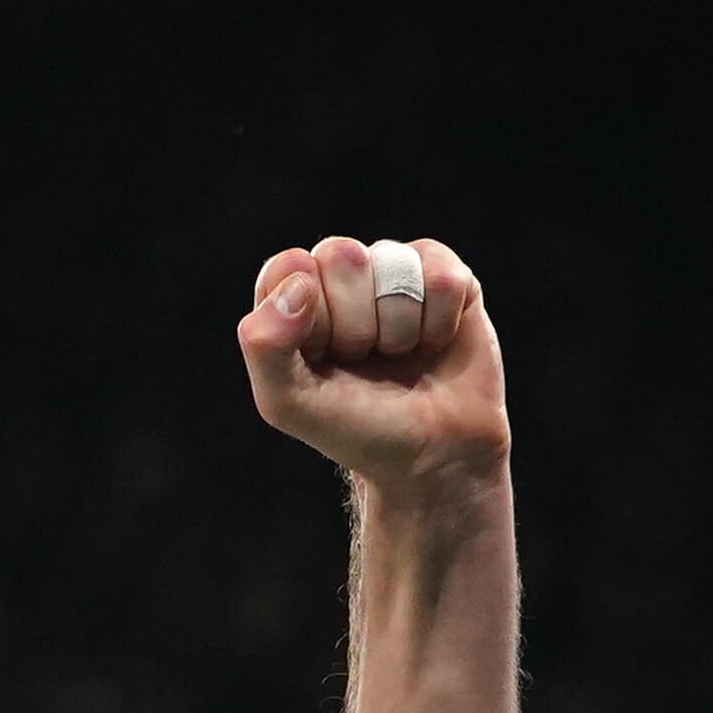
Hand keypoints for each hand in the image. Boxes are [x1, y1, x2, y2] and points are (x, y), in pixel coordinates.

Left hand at [238, 236, 506, 497]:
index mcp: (296, 297)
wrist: (430, 456)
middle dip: (354, 324)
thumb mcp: (289, 403)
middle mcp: (344, 276)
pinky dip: (439, 323)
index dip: (308, 317)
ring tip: (401, 355)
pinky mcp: (447, 277)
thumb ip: (265, 346)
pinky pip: (441, 277)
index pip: (289, 267)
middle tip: (363, 360)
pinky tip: (435, 345)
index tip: (321, 356)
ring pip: (393, 266)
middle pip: (341, 256)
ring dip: (399, 328)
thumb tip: (298, 284)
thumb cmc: (354, 428)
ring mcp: (395, 272)